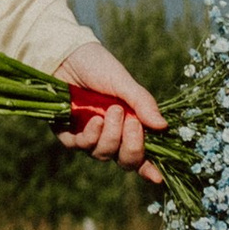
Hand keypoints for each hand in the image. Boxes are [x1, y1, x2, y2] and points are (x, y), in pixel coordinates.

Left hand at [54, 39, 167, 178]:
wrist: (65, 51)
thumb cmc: (97, 66)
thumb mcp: (122, 81)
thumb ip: (141, 102)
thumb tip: (163, 126)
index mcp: (128, 126)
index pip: (141, 156)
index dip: (150, 169)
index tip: (158, 177)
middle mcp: (110, 136)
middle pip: (125, 161)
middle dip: (133, 148)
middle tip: (132, 123)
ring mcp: (88, 136)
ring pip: (103, 154)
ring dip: (111, 137)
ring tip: (112, 111)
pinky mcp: (67, 133)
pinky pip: (80, 146)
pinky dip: (91, 136)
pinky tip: (95, 120)